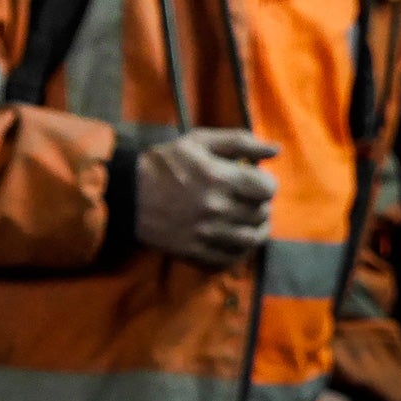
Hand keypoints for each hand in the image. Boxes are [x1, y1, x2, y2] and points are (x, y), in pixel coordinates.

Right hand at [135, 128, 278, 267]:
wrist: (125, 193)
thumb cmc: (164, 164)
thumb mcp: (197, 142)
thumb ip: (238, 141)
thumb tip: (275, 150)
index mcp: (218, 177)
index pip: (267, 189)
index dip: (265, 185)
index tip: (254, 183)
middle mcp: (215, 208)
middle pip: (262, 214)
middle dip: (259, 205)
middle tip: (247, 201)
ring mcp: (205, 233)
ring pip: (251, 240)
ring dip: (254, 230)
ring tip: (245, 222)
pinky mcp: (194, 252)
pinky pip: (230, 259)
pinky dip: (238, 252)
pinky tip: (232, 240)